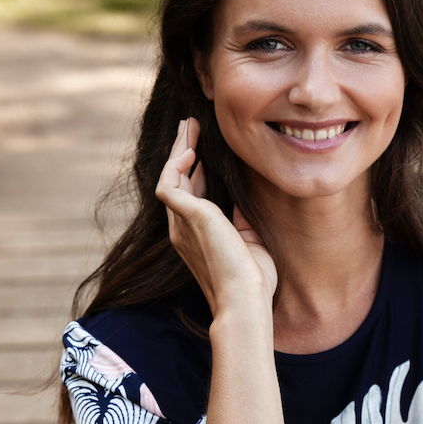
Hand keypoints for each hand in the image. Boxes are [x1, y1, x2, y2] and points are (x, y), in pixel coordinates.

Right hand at [155, 118, 277, 315]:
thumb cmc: (252, 279)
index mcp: (198, 235)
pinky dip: (177, 165)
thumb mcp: (250, 240)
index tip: (202, 148)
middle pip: (177, 180)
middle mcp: (184, 229)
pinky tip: (191, 152)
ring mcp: (182, 224)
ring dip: (178, 149)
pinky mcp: (187, 217)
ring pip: (171, 177)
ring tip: (188, 126)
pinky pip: (170, 183)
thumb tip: (243, 197)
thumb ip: (241, 218)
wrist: (246, 298)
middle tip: (190, 125)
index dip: (195, 169)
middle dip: (183, 151)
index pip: (192, 194)